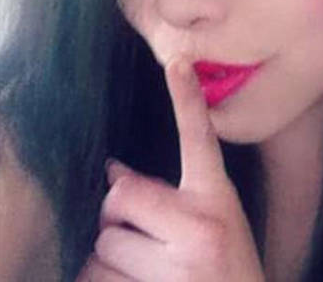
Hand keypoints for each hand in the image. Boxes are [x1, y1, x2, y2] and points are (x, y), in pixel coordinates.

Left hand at [77, 57, 264, 281]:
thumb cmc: (226, 268)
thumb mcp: (214, 223)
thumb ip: (170, 198)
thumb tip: (112, 174)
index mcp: (218, 199)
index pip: (200, 140)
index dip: (188, 99)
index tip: (179, 62)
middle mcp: (201, 226)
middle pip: (120, 198)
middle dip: (116, 217)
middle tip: (140, 234)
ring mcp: (179, 266)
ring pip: (104, 246)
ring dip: (110, 259)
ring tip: (146, 271)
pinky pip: (96, 280)